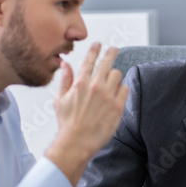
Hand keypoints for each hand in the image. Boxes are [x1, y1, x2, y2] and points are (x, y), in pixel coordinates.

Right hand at [46, 42, 129, 186]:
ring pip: (117, 75)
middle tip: (114, 49)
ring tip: (112, 81)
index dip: (95, 50)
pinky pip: (125, 89)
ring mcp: (108, 96)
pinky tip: (118, 93)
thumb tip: (65, 64)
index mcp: (80, 83)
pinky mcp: (118, 107)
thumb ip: (65, 80)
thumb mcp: (60, 99)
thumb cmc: (67, 123)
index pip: (89, 60)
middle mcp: (95, 87)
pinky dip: (122, 89)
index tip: (98, 44)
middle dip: (111, 53)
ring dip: (115, 75)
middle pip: (107, 63)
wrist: (77, 142)